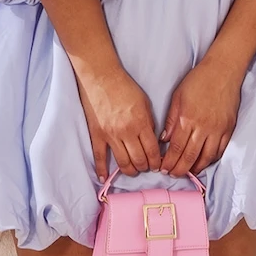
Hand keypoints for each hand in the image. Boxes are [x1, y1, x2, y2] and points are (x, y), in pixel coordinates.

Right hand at [75, 68, 161, 182]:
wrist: (101, 77)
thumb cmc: (125, 86)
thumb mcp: (145, 102)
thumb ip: (149, 122)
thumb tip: (153, 139)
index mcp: (141, 123)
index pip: (152, 151)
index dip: (156, 161)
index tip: (157, 165)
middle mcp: (127, 132)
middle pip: (139, 160)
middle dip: (145, 167)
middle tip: (146, 167)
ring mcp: (111, 135)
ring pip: (123, 162)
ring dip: (130, 170)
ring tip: (133, 170)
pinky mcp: (97, 135)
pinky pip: (100, 157)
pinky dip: (102, 169)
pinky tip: (104, 178)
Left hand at [159, 60, 242, 177]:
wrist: (223, 71)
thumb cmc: (198, 80)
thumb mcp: (178, 96)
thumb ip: (171, 119)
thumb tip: (164, 139)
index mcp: (187, 119)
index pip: (176, 148)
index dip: (169, 162)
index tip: (163, 168)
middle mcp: (203, 127)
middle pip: (190, 157)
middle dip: (179, 169)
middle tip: (172, 174)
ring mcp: (218, 130)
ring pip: (206, 157)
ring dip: (195, 168)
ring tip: (187, 171)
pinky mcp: (229, 129)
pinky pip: (220, 150)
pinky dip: (211, 159)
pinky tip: (203, 161)